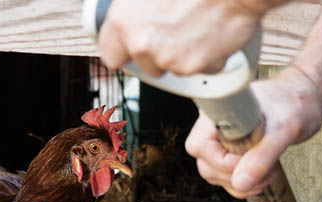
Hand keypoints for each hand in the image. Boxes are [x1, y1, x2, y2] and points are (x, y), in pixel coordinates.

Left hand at [97, 0, 285, 75]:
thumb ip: (135, 11)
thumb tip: (135, 20)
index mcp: (123, 20)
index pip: (111, 54)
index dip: (126, 51)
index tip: (135, 47)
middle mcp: (141, 43)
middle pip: (145, 65)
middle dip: (160, 53)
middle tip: (176, 32)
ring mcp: (167, 58)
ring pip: (173, 68)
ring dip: (184, 55)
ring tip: (196, 28)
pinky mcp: (193, 68)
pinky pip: (198, 69)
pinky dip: (205, 58)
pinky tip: (210, 35)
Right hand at [185, 66, 321, 197]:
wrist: (306, 99)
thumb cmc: (295, 104)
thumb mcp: (283, 131)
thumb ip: (262, 156)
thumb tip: (240, 183)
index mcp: (218, 112)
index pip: (199, 147)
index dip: (222, 162)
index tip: (251, 159)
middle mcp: (215, 126)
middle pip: (206, 165)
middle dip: (234, 177)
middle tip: (264, 171)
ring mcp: (224, 140)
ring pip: (217, 174)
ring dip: (242, 184)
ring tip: (268, 173)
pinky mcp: (235, 150)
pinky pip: (230, 176)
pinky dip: (247, 183)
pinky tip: (266, 175)